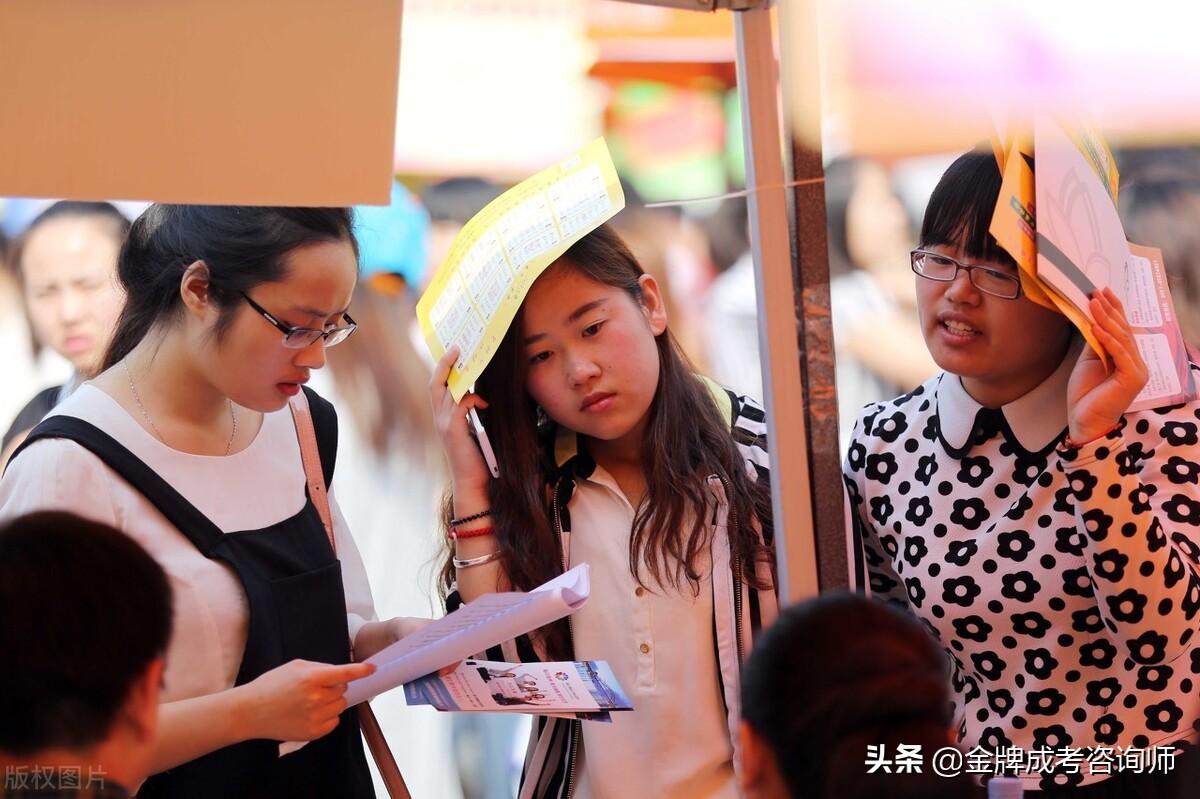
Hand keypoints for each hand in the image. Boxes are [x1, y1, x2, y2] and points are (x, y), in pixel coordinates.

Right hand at [239, 659, 374, 741]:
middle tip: (313, 688)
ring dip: (332, 701)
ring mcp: (315, 717)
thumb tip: (341, 673)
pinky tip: (309, 713)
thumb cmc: (272, 685)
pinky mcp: (313, 733)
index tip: (373, 668)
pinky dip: (327, 716)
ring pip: (340, 705)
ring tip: (309, 701)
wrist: (251, 711)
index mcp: (312, 678)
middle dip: (334, 687)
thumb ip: (321, 668)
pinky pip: (334, 721)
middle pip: (343, 690)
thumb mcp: (296, 667)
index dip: (361, 671)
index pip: (344, 674)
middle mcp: (316, 698)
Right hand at [429, 346, 491, 492]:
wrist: (470, 481)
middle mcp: (438, 418)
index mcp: (441, 417)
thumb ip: (468, 413)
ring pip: (447, 390)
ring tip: (471, 364)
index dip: (442, 368)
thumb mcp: (469, 429)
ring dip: (460, 376)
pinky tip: (483, 404)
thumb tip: (476, 396)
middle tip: (457, 347)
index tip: (452, 352)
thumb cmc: (474, 456)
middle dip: (445, 363)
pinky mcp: (454, 429)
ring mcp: (444, 423)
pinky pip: (461, 404)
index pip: (436, 386)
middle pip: (436, 383)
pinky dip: (472, 399)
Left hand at [1066, 288, 1148, 441]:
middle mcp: (1137, 362)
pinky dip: (1108, 339)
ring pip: (1122, 339)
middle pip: (1124, 330)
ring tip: (1094, 303)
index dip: (1115, 309)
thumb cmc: (1086, 394)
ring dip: (1107, 319)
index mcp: (1128, 358)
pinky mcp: (1133, 378)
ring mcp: (1138, 370)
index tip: (1103, 291)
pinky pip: (1120, 353)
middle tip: (1097, 292)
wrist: (1084, 421)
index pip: (1123, 329)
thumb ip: (1096, 342)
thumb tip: (1094, 319)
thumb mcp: (1089, 361)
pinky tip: (1097, 326)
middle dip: (1110, 310)